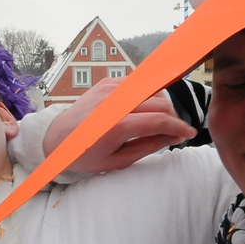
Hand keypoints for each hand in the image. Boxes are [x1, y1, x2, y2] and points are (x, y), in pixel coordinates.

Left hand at [43, 78, 195, 173]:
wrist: (55, 138)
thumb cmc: (84, 155)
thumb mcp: (117, 161)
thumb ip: (147, 146)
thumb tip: (173, 137)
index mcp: (117, 126)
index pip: (160, 121)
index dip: (179, 127)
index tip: (190, 134)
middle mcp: (115, 102)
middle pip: (160, 103)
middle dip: (172, 117)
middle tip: (174, 132)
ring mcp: (110, 89)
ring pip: (152, 90)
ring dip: (161, 105)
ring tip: (160, 122)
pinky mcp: (107, 82)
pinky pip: (138, 85)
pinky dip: (147, 96)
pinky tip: (144, 111)